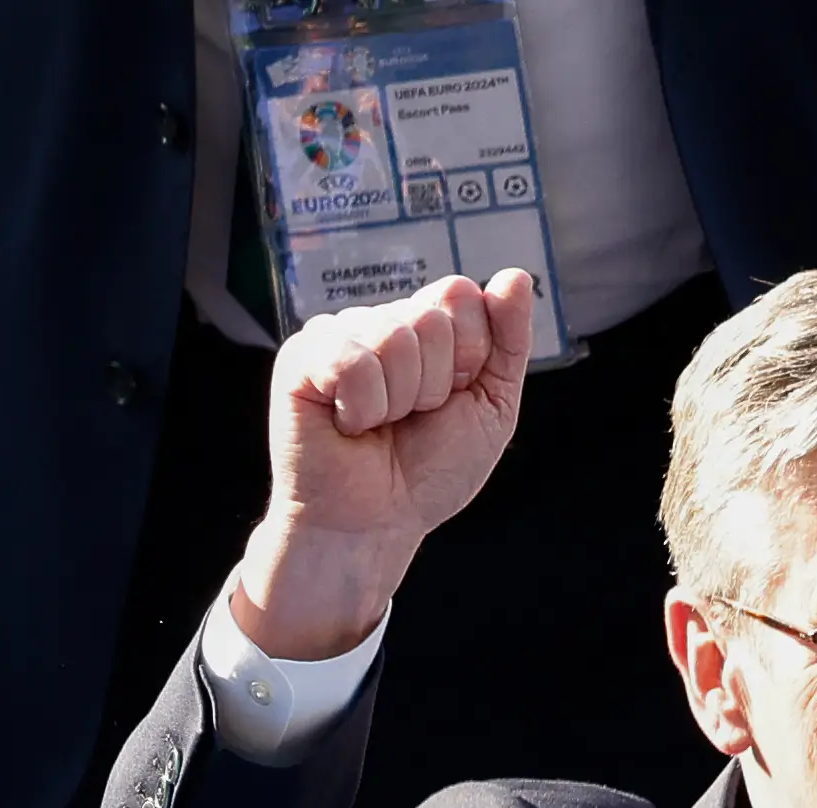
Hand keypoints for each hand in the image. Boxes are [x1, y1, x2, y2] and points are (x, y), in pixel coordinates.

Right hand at [235, 270, 535, 659]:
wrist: (379, 523)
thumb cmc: (428, 472)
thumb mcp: (491, 406)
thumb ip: (508, 340)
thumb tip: (516, 275)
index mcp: (425, 326)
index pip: (462, 294)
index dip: (470, 356)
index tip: (451, 398)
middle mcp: (381, 322)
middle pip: (432, 317)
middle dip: (436, 383)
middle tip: (411, 419)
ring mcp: (338, 335)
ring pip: (394, 337)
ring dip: (400, 400)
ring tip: (378, 425)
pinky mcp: (300, 358)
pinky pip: (351, 361)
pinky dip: (362, 407)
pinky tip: (348, 426)